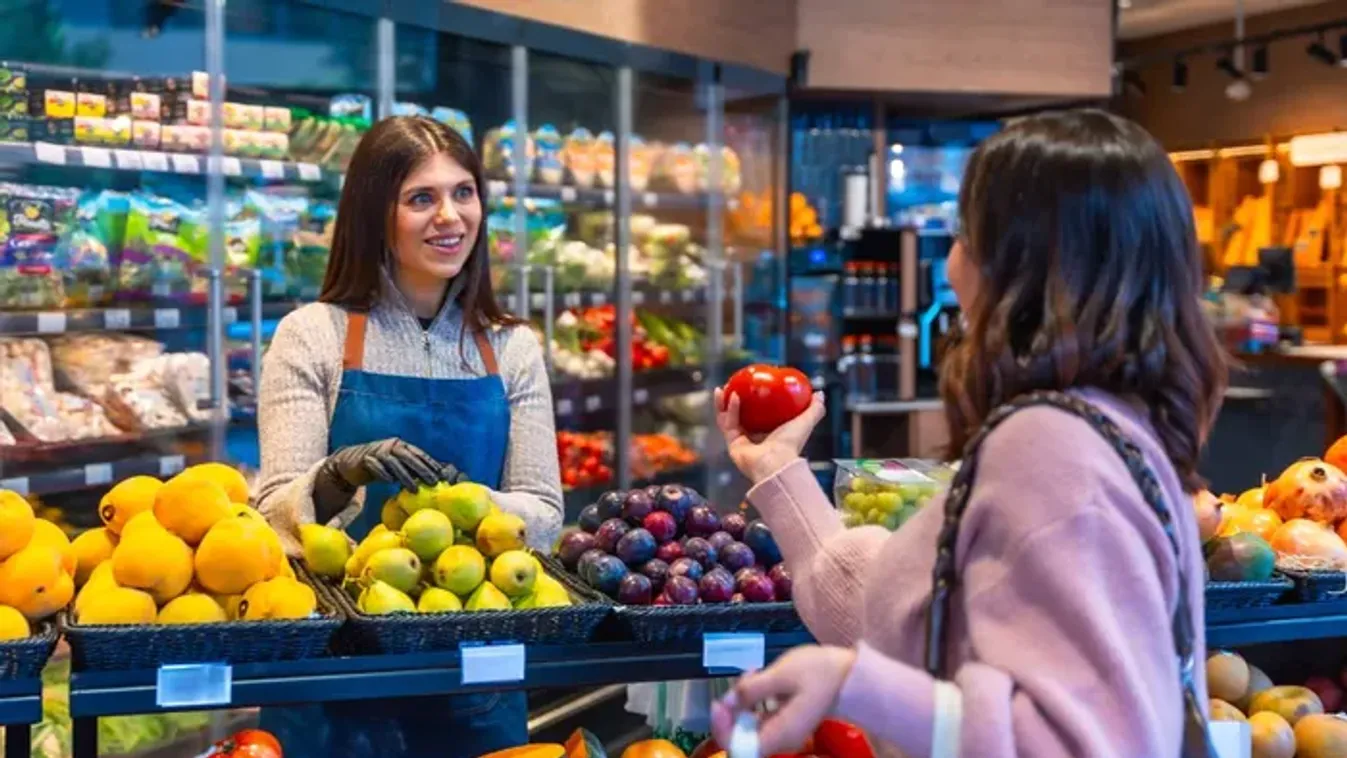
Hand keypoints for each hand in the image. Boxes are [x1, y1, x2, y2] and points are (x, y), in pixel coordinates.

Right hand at [312, 438, 457, 524]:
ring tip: (414, 489)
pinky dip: (383, 473)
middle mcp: (390, 445)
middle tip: (433, 482)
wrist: (350, 464)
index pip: (419, 453)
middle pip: (408, 456)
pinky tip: (390, 483)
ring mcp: (376, 451)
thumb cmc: (379, 467)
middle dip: (422, 469)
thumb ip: (410, 469)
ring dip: (405, 476)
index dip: (430, 463)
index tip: (442, 475)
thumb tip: (432, 480)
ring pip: (393, 462)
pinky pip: (375, 466)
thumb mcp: (396, 466)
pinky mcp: (364, 459)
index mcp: (401, 445)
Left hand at [710, 645, 856, 756]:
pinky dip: (755, 698)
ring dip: (743, 699)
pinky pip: (761, 716)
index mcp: (780, 735)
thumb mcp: (781, 675)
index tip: (720, 703)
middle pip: (740, 736)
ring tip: (754, 671)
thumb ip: (750, 690)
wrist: (852, 675)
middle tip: (743, 679)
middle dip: (733, 706)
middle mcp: (780, 740)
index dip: (722, 727)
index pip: (737, 748)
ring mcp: (783, 732)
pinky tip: (760, 675)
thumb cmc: (820, 673)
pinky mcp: (785, 721)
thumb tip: (727, 703)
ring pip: (749, 723)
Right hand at [716, 388, 825, 484]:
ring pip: (729, 418)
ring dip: (725, 403)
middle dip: (734, 400)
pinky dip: (730, 409)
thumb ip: (815, 409)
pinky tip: (733, 396)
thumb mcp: (806, 422)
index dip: (756, 401)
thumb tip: (819, 393)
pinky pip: (728, 423)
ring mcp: (742, 441)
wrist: (776, 463)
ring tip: (724, 388)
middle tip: (734, 385)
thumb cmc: (791, 445)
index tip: (754, 385)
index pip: (760, 415)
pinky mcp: (732, 444)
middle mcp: (755, 438)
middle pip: (741, 415)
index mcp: (771, 434)